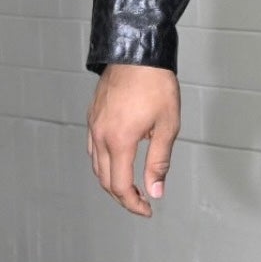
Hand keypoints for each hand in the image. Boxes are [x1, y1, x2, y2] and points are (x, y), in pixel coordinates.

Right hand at [86, 64, 180, 216]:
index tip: (147, 210)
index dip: (133, 204)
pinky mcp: (93, 115)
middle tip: (140, 202)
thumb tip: (155, 190)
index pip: (120, 186)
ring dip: (111, 181)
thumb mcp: (167, 126)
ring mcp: (94, 125)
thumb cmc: (156, 85)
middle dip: (122, 196)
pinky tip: (117, 161)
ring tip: (130, 186)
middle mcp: (101, 135)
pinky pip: (93, 148)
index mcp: (119, 141)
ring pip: (96, 165)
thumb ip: (159, 162)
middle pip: (104, 180)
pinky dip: (103, 163)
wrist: (137, 52)